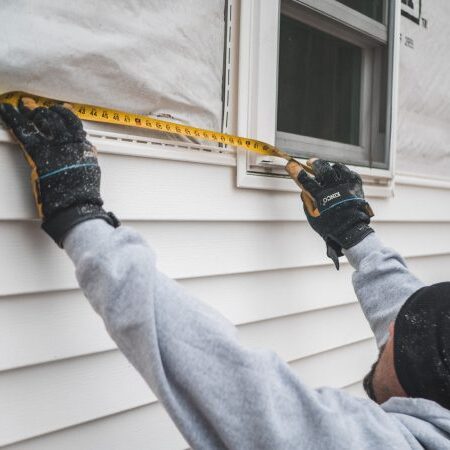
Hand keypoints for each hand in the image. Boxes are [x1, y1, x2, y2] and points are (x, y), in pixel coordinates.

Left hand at [0, 99, 118, 246]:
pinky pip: (23, 131)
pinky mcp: (38, 154)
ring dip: (32, 111)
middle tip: (36, 106)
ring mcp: (55, 146)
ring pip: (43, 121)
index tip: (60, 109)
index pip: (74, 123)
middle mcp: (70, 143)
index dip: (65, 114)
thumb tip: (88, 149)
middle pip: (58, 119)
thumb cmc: (83, 194)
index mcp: (83, 147)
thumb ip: (87, 156)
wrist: (75, 204)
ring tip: (24, 104)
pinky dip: (12, 119)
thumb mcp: (91, 170)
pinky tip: (6, 110)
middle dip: (46, 111)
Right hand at [286, 159, 373, 268]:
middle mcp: (335, 189)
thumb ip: (306, 200)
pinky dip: (342, 172)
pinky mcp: (356, 185)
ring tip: (326, 169)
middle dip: (315, 163)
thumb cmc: (330, 226)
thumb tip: (304, 188)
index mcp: (322, 198)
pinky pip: (349, 172)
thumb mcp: (312, 216)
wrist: (351, 230)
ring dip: (330, 167)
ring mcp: (347, 186)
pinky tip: (339, 175)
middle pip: (323, 168)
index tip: (291, 165)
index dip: (297, 172)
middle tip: (310, 162)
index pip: (306, 180)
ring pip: (337, 168)